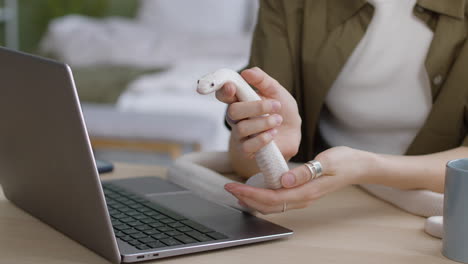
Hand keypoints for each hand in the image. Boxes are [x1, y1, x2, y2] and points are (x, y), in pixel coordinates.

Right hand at [216, 67, 300, 166]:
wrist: (292, 135)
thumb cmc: (282, 111)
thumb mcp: (277, 92)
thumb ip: (263, 81)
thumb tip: (247, 72)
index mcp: (240, 100)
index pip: (223, 94)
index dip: (224, 91)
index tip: (232, 87)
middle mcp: (236, 118)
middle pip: (233, 111)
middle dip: (255, 107)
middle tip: (275, 105)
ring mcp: (239, 135)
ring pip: (242, 128)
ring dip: (264, 123)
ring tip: (278, 120)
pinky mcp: (246, 151)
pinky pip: (248, 145)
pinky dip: (263, 138)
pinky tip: (273, 133)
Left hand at [224, 146, 375, 213]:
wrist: (360, 166)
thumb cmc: (345, 161)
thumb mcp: (327, 162)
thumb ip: (306, 172)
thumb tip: (285, 181)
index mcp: (306, 191)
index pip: (272, 197)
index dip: (251, 193)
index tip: (234, 186)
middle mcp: (302, 198)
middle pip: (268, 205)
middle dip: (246, 198)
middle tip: (228, 187)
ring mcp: (302, 197)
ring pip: (272, 206)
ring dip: (252, 200)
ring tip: (236, 192)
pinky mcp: (302, 193)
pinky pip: (278, 201)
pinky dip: (262, 198)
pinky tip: (255, 191)